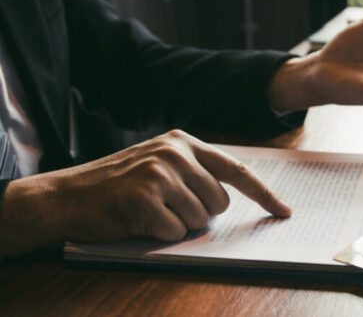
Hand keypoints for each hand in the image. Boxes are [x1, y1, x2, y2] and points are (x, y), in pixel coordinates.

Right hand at [0, 130, 289, 255]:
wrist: (65, 195)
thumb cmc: (117, 184)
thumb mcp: (158, 162)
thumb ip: (195, 171)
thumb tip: (232, 198)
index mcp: (183, 142)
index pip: (236, 170)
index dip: (263, 194)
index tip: (284, 211)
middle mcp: (175, 152)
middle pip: (219, 202)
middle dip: (199, 213)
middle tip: (165, 206)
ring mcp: (159, 173)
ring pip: (199, 219)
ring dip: (177, 224)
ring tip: (148, 210)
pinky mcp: (144, 197)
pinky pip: (174, 232)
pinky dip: (159, 235)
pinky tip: (137, 220)